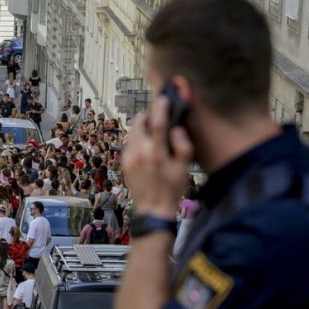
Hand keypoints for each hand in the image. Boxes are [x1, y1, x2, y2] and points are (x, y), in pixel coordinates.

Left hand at [121, 97, 192, 217]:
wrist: (153, 208)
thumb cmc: (171, 189)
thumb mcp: (184, 169)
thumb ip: (183, 147)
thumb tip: (177, 130)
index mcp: (156, 154)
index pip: (158, 123)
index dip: (160, 108)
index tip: (163, 99)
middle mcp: (140, 154)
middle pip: (139, 124)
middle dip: (147, 116)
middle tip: (156, 116)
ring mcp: (129, 158)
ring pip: (132, 133)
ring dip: (141, 127)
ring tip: (152, 130)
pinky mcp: (124, 163)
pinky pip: (129, 144)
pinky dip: (136, 139)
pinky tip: (145, 145)